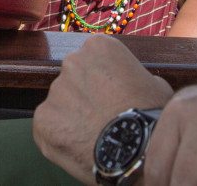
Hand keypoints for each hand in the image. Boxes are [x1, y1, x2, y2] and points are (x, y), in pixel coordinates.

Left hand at [33, 35, 173, 183]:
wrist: (138, 150)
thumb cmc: (152, 116)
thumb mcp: (154, 83)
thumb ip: (131, 75)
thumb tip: (126, 84)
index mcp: (98, 46)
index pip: (94, 59)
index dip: (104, 80)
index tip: (113, 96)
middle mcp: (71, 62)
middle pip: (74, 78)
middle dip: (85, 95)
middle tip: (102, 116)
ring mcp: (55, 90)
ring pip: (61, 103)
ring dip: (73, 116)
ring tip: (94, 135)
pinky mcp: (43, 118)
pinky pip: (48, 126)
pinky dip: (61, 136)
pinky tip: (80, 146)